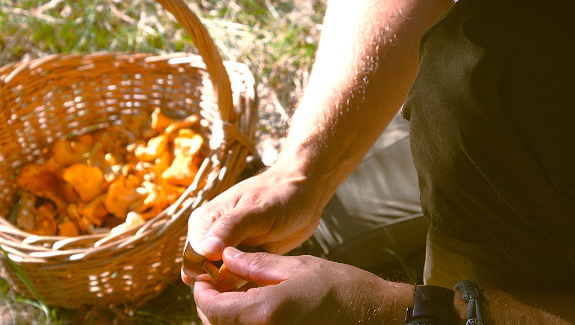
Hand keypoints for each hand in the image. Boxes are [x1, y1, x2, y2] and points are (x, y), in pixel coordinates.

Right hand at [182, 165, 325, 281]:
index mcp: (205, 223)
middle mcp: (211, 238)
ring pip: (221, 282)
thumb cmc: (280, 195)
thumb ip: (231, 227)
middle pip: (205, 275)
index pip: (193, 260)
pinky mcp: (245, 260)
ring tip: (260, 282)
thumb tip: (206, 249)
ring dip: (235, 289)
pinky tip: (265, 284)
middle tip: (251, 283)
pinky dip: (248, 286)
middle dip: (222, 286)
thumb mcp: (257, 210)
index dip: (207, 276)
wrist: (305, 194)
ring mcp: (228, 251)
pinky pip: (239, 282)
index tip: (232, 280)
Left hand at [194, 247, 412, 324]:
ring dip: (228, 314)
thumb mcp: (295, 267)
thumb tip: (227, 256)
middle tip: (217, 282)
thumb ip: (255, 264)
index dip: (201, 292)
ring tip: (237, 291)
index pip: (212, 308)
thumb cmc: (340, 287)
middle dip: (212, 304)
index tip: (202, 278)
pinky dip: (246, 321)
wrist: (372, 314)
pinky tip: (256, 304)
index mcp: (264, 312)